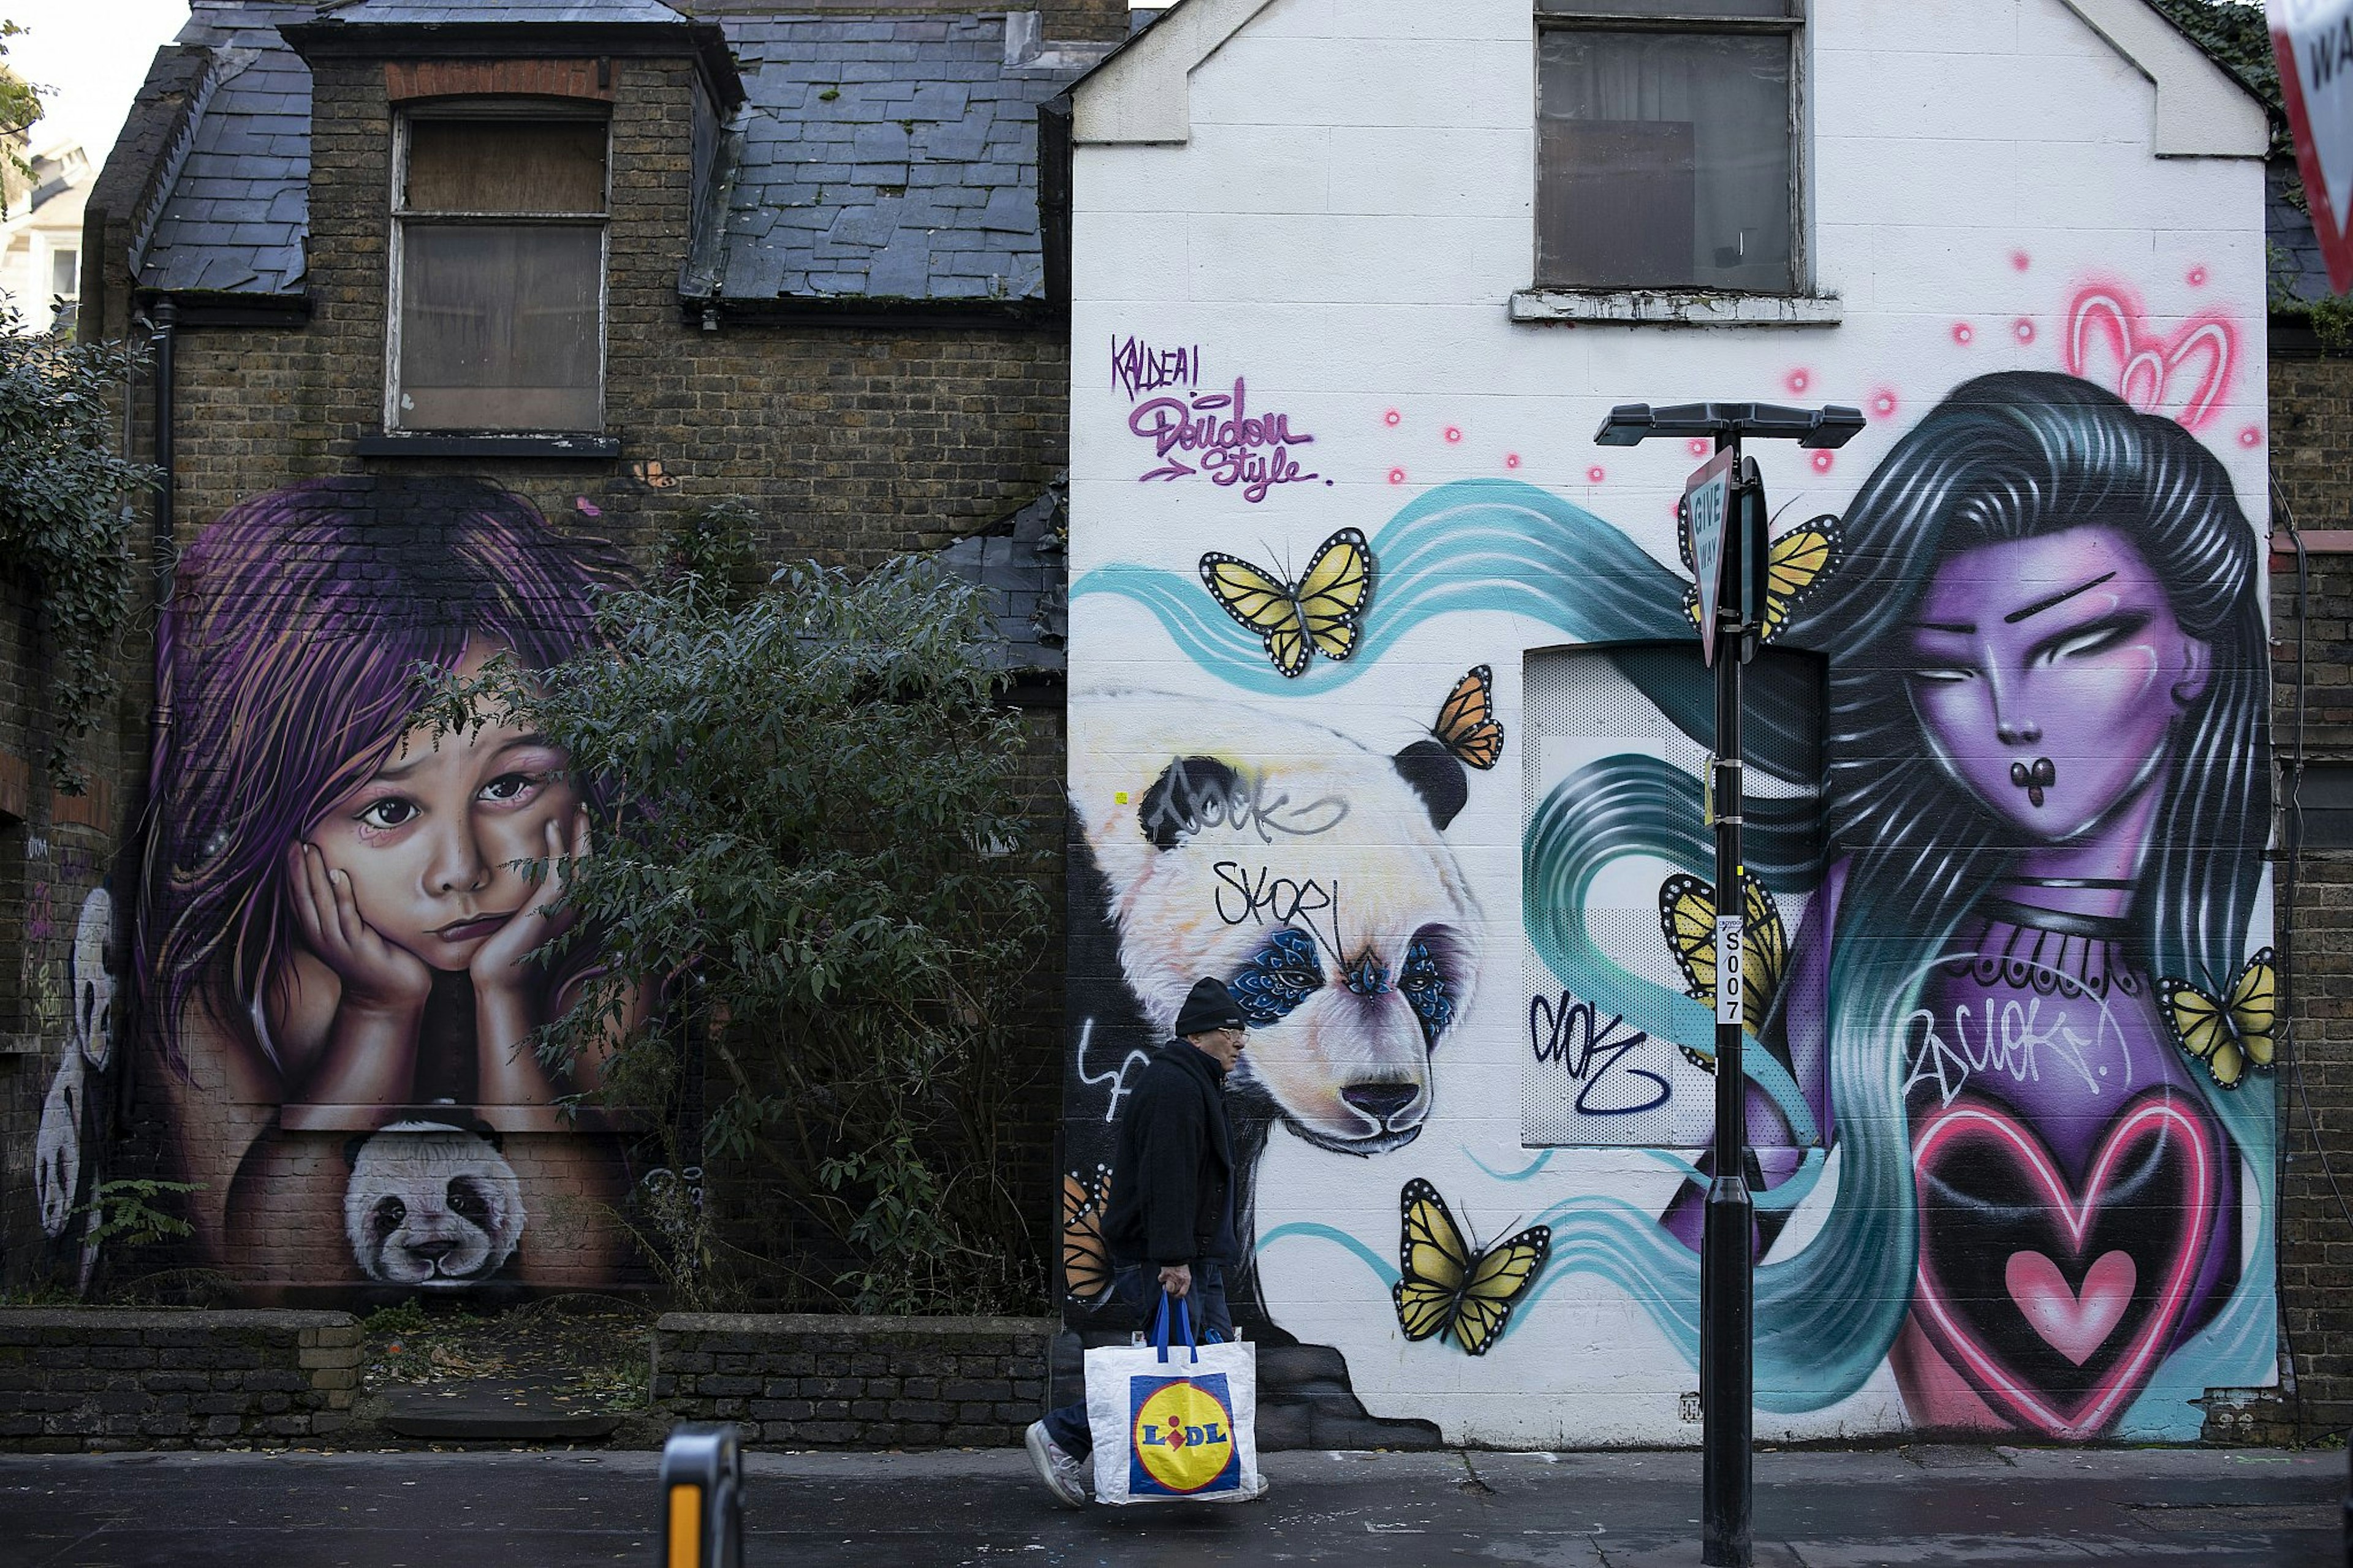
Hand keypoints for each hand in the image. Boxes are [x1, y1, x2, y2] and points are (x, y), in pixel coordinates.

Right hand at [288, 843, 429, 1015]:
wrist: (390, 994)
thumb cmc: (374, 956)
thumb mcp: (352, 930)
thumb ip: (343, 908)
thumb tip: (340, 874)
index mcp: (317, 932)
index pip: (298, 898)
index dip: (292, 873)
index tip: (290, 846)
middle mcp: (321, 937)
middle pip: (303, 897)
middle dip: (297, 869)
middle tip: (293, 841)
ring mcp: (338, 943)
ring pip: (321, 903)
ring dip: (315, 875)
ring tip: (310, 849)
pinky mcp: (358, 947)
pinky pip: (347, 916)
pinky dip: (342, 895)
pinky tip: (338, 874)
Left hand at [469, 808, 586, 997]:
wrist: (498, 977)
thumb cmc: (501, 952)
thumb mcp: (517, 919)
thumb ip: (524, 901)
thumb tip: (513, 882)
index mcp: (564, 911)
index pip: (578, 872)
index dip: (579, 848)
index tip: (574, 823)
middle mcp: (569, 909)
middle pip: (587, 865)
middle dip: (586, 837)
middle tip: (584, 810)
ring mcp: (562, 909)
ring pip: (580, 865)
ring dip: (579, 836)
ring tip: (578, 812)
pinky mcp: (548, 908)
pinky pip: (559, 871)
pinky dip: (558, 848)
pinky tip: (552, 827)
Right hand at [1157, 1263, 1191, 1299]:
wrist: (1175, 1255)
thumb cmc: (1181, 1266)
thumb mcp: (1185, 1275)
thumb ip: (1183, 1283)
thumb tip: (1178, 1293)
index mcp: (1186, 1280)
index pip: (1182, 1293)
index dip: (1178, 1296)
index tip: (1175, 1295)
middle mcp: (1179, 1279)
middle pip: (1174, 1292)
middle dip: (1172, 1290)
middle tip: (1171, 1285)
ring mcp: (1172, 1277)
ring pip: (1167, 1289)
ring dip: (1166, 1286)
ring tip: (1167, 1281)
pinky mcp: (1164, 1274)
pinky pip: (1161, 1280)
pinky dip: (1161, 1278)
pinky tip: (1164, 1274)